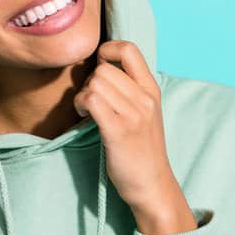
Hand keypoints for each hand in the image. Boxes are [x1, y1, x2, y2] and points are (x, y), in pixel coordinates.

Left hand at [73, 40, 175, 212]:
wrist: (152, 185)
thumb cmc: (142, 149)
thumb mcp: (145, 112)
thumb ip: (130, 89)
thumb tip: (100, 68)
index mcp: (152, 90)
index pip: (129, 49)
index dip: (107, 51)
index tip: (100, 69)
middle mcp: (145, 99)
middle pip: (104, 68)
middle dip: (90, 81)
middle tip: (92, 100)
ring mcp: (133, 115)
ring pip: (95, 82)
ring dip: (83, 95)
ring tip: (88, 110)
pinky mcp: (118, 131)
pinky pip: (92, 100)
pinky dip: (81, 105)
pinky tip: (85, 117)